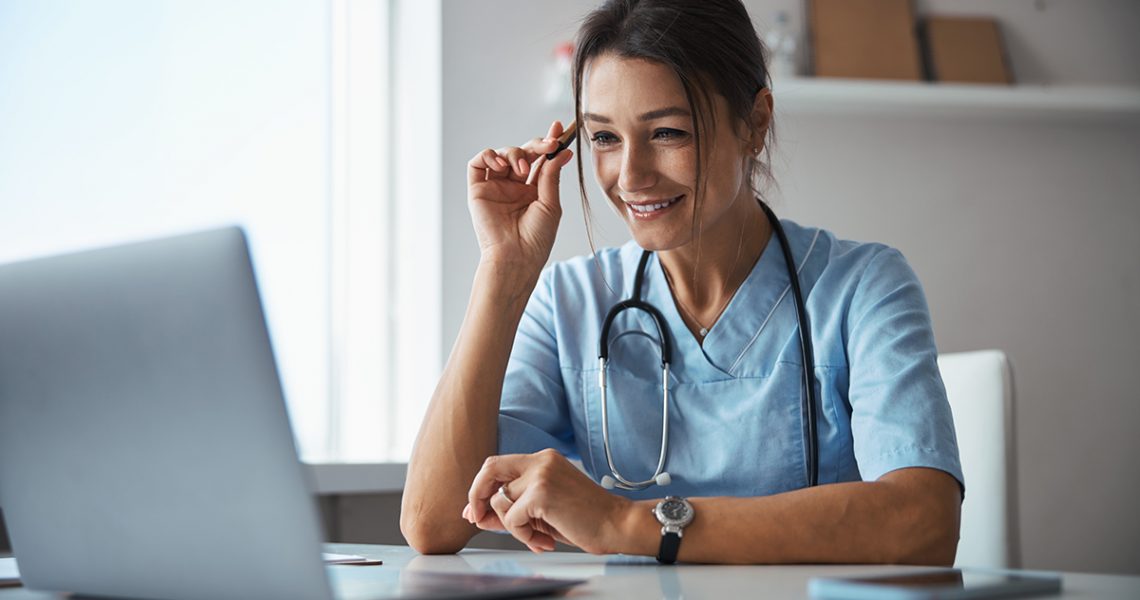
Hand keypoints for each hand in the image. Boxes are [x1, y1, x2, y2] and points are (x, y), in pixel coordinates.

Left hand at [461, 449, 631, 553]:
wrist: (617, 525)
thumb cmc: (586, 520)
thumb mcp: (543, 511)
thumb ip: (512, 508)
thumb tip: (477, 514)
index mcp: (543, 459)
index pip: (499, 465)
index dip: (482, 488)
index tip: (476, 510)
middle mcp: (541, 461)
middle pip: (490, 469)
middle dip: (477, 496)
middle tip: (480, 519)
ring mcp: (541, 475)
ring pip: (500, 502)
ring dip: (512, 527)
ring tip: (537, 536)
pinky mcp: (541, 493)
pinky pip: (511, 519)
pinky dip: (523, 535)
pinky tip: (544, 540)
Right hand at [467, 121, 573, 272]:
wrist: (516, 257)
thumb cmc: (535, 238)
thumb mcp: (550, 203)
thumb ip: (551, 175)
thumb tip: (562, 151)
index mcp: (532, 190)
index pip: (540, 160)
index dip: (548, 143)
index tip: (559, 129)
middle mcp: (513, 186)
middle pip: (522, 153)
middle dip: (535, 145)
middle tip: (548, 145)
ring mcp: (494, 187)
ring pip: (500, 154)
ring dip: (514, 153)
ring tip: (522, 169)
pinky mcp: (477, 190)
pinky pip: (477, 163)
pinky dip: (489, 156)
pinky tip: (502, 167)